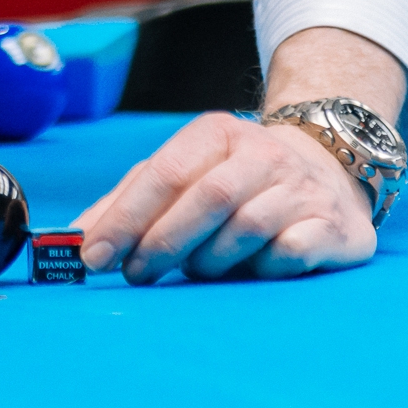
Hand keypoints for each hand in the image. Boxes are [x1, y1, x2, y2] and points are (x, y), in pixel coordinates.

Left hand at [73, 24, 407, 282]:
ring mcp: (301, 188)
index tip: (94, 255)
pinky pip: (291, 251)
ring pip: (247, 227)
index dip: (125, 217)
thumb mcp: (182, 173)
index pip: (164, 173)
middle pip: (206, 198)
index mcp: (216, 134)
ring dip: (210, 259)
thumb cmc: (236, 177)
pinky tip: (251, 269)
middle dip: (162, 242)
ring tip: (196, 270)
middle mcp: (262, 153)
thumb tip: (74, 237)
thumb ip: (128, 201)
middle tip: (135, 274)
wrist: (329, 167)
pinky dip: (263, 266)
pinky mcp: (332, 225)